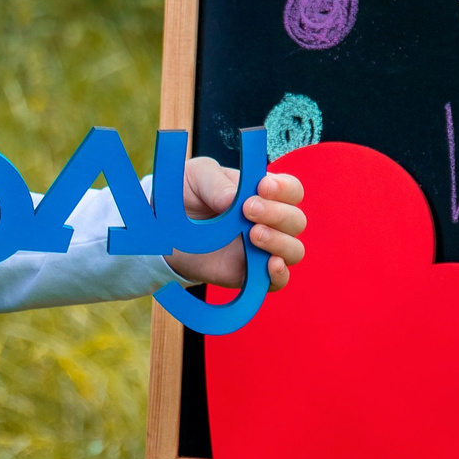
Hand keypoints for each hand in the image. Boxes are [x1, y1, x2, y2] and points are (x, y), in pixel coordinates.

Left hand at [166, 162, 306, 292]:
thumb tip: (235, 200)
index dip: (284, 189)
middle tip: (248, 209)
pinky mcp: (250, 276)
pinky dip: (279, 274)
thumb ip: (216, 183)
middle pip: (296, 221)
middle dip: (277, 214)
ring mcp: (263, 251)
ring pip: (293, 250)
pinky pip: (278, 281)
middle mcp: (270, 222)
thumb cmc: (186, 195)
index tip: (263, 187)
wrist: (162, 229)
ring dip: (280, 242)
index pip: (292, 190)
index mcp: (263, 194)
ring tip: (253, 235)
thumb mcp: (197, 177)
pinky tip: (270, 264)